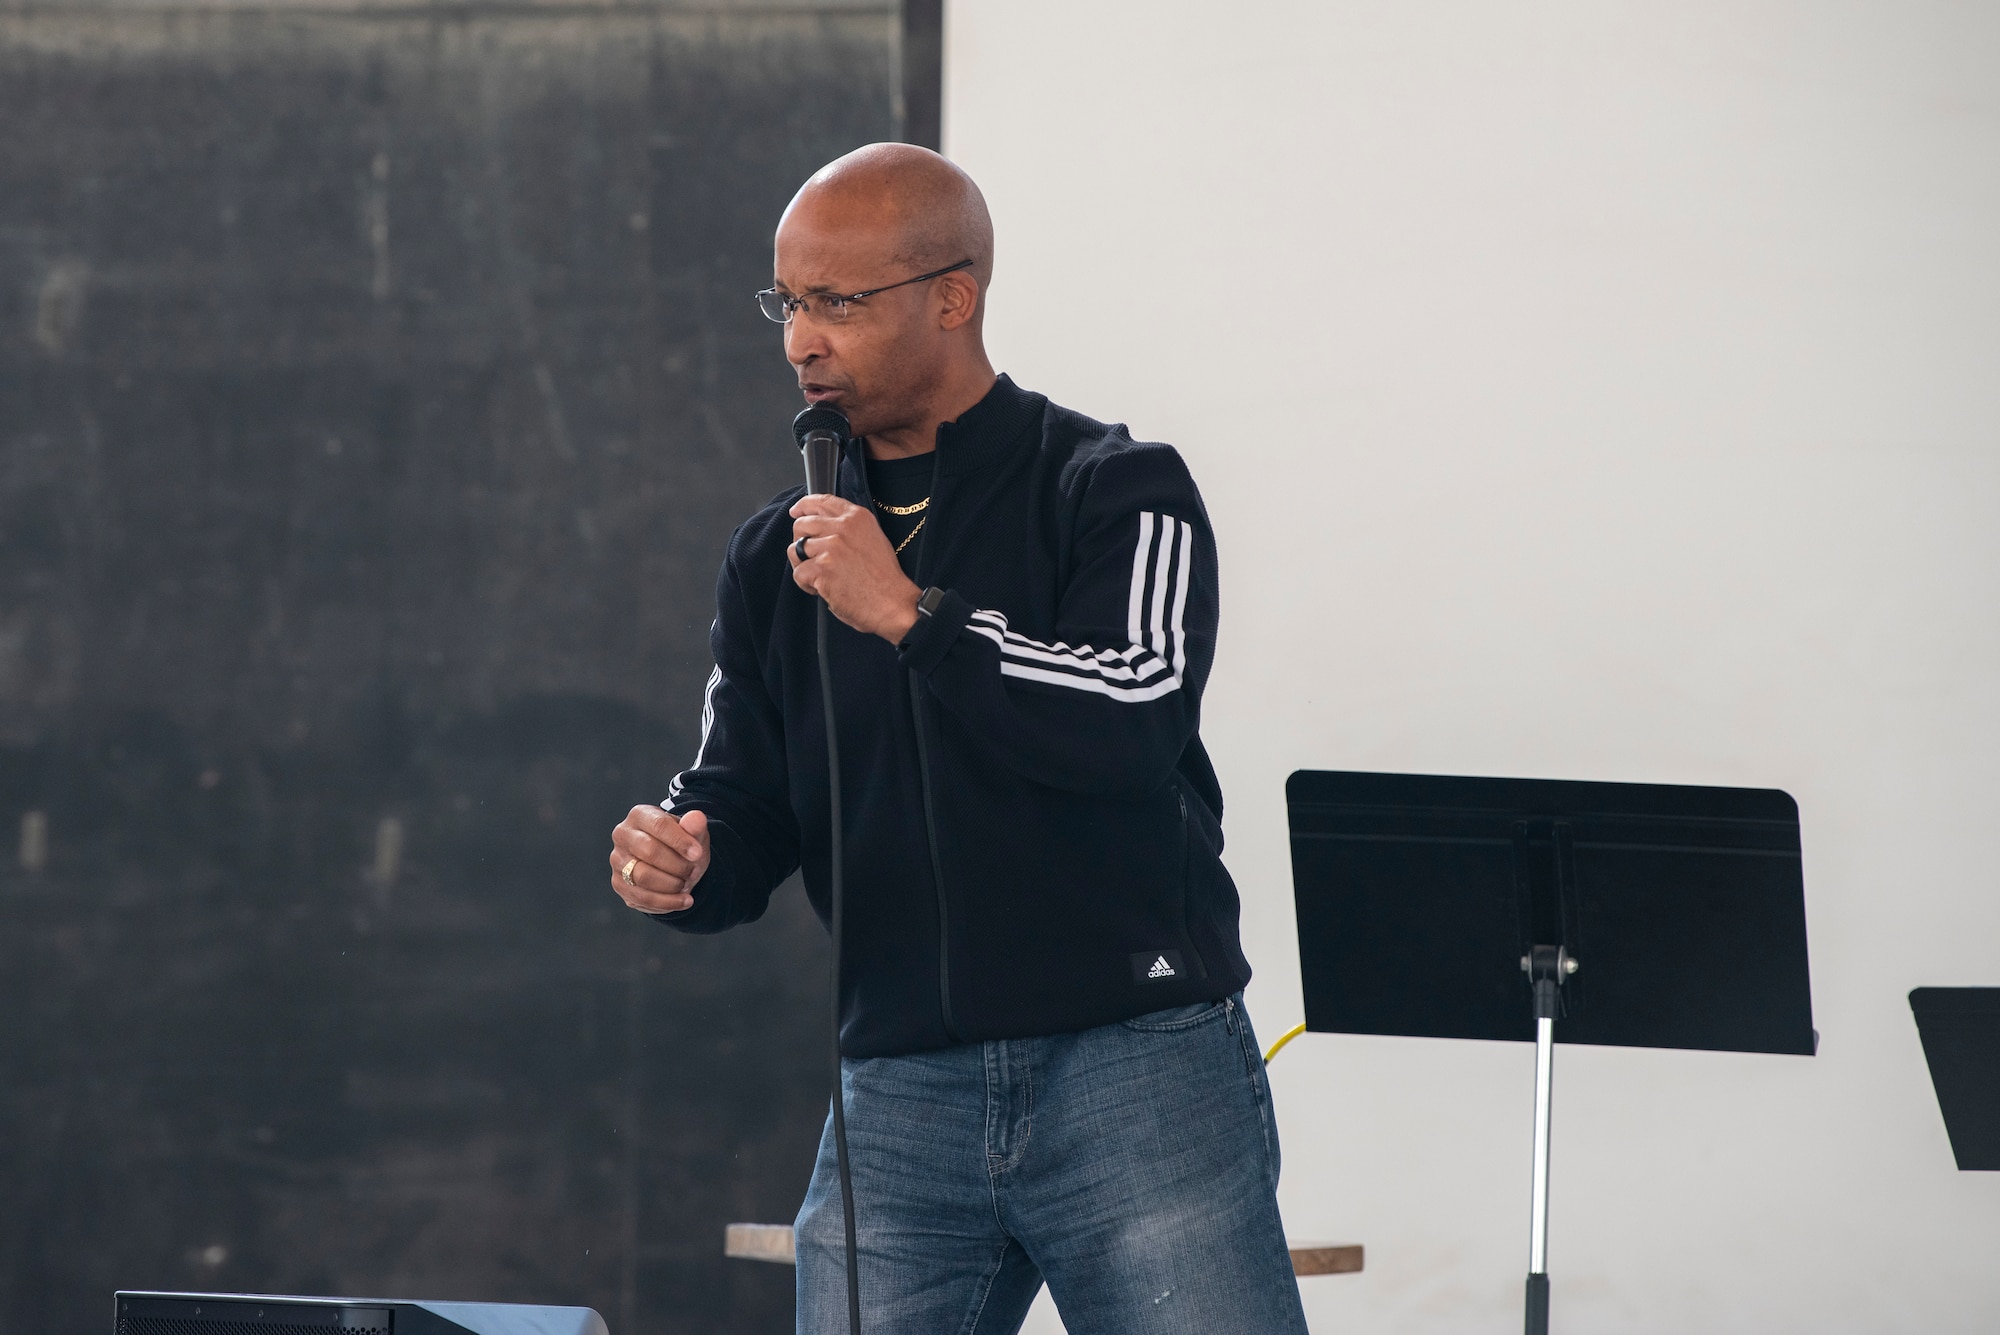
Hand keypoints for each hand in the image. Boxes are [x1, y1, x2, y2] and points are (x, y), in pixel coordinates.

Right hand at [610, 805, 710, 913]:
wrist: (673, 864)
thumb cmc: (681, 845)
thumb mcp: (693, 834)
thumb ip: (695, 826)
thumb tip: (696, 818)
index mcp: (640, 815)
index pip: (659, 825)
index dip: (680, 841)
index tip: (697, 854)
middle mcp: (623, 835)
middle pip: (650, 852)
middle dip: (677, 865)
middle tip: (694, 871)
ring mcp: (618, 860)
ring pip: (643, 877)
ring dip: (672, 885)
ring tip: (688, 884)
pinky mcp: (619, 884)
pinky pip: (642, 897)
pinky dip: (667, 902)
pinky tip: (684, 900)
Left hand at [788, 494, 921, 642]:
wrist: (892, 602)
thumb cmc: (884, 578)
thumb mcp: (873, 538)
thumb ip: (849, 528)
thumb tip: (825, 525)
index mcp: (857, 517)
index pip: (822, 501)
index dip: (804, 506)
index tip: (796, 512)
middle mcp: (843, 528)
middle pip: (802, 525)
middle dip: (801, 541)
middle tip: (813, 558)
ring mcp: (831, 547)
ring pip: (796, 549)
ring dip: (804, 566)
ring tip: (821, 577)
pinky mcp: (822, 568)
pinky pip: (798, 573)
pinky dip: (806, 584)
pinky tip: (821, 589)